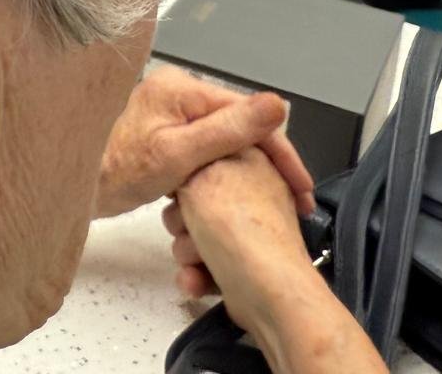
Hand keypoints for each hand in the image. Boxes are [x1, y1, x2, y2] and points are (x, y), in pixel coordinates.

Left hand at [95, 66, 315, 217]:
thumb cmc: (109, 171)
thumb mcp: (175, 155)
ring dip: (250, 169)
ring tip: (273, 200)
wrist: (64, 183)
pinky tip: (236, 193)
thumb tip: (276, 105)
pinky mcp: (162, 133)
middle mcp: (176, 92)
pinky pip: (206, 148)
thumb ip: (227, 130)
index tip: (300, 187)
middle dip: (269, 163)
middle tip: (293, 201)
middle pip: (241, 125)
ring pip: (226, 139)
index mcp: (181, 88)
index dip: (281, 153)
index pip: (251, 114)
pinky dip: (224, 170)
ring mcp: (169, 112)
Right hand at [166, 149, 383, 372]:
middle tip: (188, 225)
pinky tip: (196, 279)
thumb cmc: (234, 224)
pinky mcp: (242, 264)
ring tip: (198, 259)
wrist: (263, 288)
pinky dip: (197, 273)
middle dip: (182, 219)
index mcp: (251, 159)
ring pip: (195, 233)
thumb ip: (185, 162)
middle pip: (195, 198)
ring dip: (188, 250)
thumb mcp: (196, 173)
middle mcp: (252, 193)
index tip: (178, 186)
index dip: (185, 172)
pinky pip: (205, 262)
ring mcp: (247, 231)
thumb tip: (182, 168)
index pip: (208, 152)